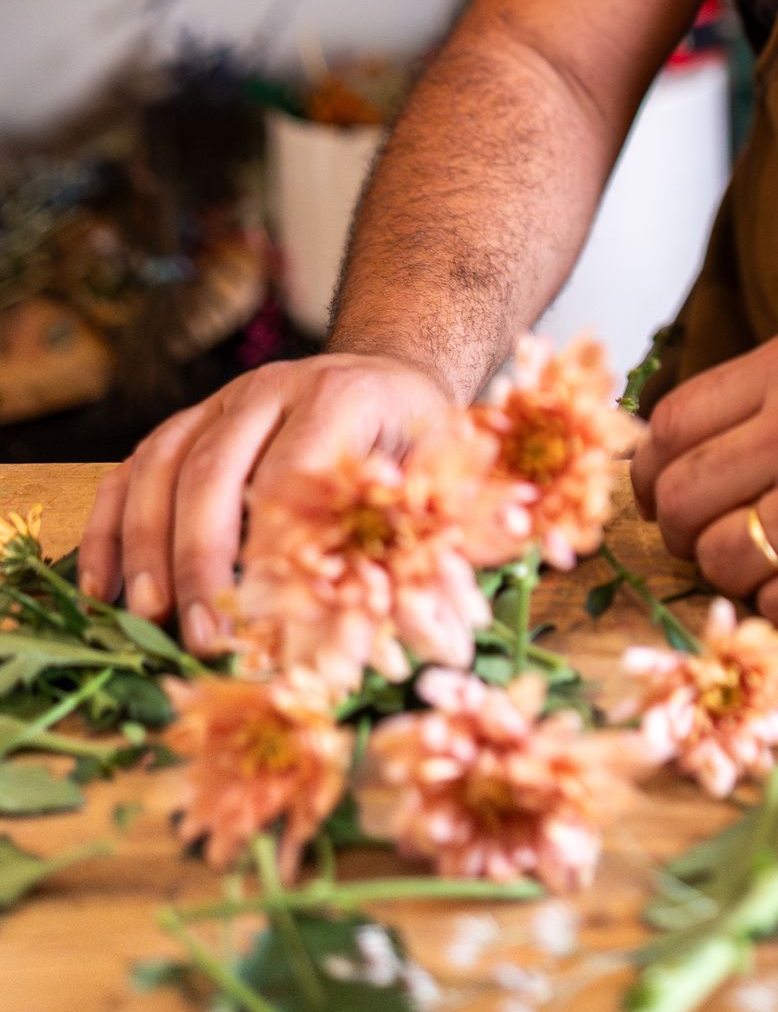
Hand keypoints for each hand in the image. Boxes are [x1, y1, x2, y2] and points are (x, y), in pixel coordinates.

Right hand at [77, 353, 458, 652]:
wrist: (387, 376)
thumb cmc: (414, 443)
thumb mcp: (441, 480)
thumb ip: (425, 543)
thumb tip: (428, 635)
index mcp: (343, 395)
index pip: (292, 472)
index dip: (273, 550)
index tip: (265, 620)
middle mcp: (274, 387)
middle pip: (216, 467)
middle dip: (203, 557)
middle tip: (204, 635)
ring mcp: (222, 402)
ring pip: (162, 465)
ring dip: (148, 545)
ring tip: (151, 616)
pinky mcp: (187, 423)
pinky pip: (131, 470)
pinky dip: (109, 528)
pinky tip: (101, 588)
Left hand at [630, 319, 777, 626]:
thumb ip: (762, 390)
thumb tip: (677, 445)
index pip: (667, 428)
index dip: (651, 472)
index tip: (667, 492)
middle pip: (680, 501)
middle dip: (684, 530)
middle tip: (719, 534)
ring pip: (722, 562)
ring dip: (736, 572)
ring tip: (777, 558)